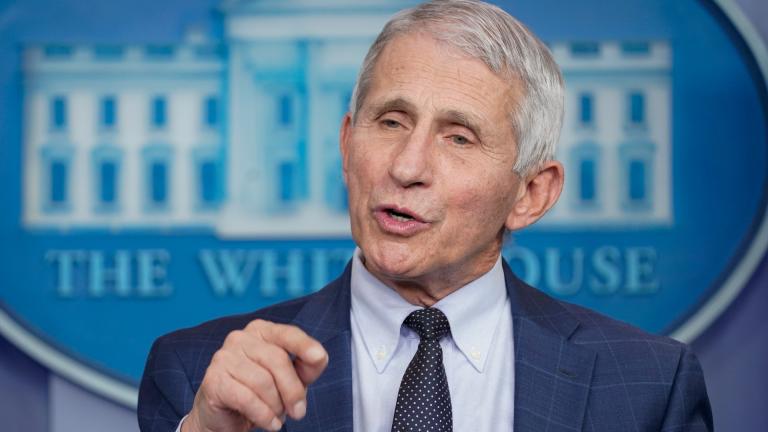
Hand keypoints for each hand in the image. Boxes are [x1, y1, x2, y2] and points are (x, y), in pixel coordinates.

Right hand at [182, 319, 327, 431]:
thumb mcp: (290, 377)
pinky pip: (247, 399)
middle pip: (277, 360)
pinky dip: (263, 415)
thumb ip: (306, 366)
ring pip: (263, 381)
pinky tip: (269, 423)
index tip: (319, 356)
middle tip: (298, 412)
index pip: (286, 333)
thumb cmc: (261, 392)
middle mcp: (240, 338)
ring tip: (276, 415)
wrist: (225, 416)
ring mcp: (223, 357)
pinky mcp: (213, 381)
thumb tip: (319, 357)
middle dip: (293, 390)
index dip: (304, 345)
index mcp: (261, 331)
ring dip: (276, 406)